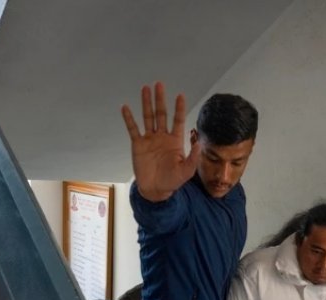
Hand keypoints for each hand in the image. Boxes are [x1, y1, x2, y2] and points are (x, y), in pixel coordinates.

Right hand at [121, 82, 199, 201]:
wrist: (155, 190)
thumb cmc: (172, 181)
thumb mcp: (186, 172)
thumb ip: (193, 158)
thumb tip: (200, 144)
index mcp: (175, 141)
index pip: (177, 120)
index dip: (179, 108)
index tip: (180, 95)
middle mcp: (162, 137)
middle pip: (161, 114)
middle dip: (160, 99)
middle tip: (159, 84)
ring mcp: (150, 139)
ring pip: (147, 117)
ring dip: (146, 103)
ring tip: (145, 88)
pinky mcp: (138, 145)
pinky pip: (133, 129)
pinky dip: (129, 118)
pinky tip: (125, 107)